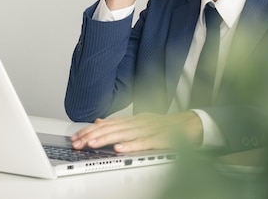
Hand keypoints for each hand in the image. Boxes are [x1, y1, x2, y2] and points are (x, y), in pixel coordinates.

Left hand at [70, 112, 202, 152]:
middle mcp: (138, 122)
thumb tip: (99, 120)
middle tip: (78, 142)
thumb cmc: (165, 126)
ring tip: (91, 144)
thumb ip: (120, 122)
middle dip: (93, 135)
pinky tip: (120, 149)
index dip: (90, 130)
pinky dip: (131, 145)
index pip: (107, 124)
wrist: (191, 125)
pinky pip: (145, 143)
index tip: (76, 137)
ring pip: (124, 134)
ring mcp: (149, 130)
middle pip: (112, 128)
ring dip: (106, 139)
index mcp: (133, 120)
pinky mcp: (161, 139)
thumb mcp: (139, 122)